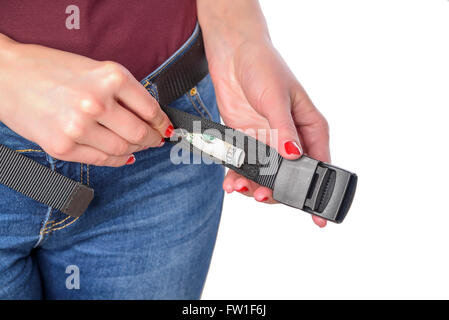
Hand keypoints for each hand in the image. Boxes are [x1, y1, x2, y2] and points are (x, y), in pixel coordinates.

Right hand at [0, 35, 172, 166]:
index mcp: (110, 77)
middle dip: (154, 139)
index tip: (167, 127)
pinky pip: (103, 160)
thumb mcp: (95, 69)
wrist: (6, 76)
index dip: (163, 122)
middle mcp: (97, 102)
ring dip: (137, 151)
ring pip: (124, 150)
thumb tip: (151, 117)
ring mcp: (79, 127)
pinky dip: (118, 159)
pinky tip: (123, 155)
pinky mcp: (64, 147)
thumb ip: (124, 92)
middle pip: (141, 134)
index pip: (151, 109)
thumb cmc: (51, 69)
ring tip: (138, 147)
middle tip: (157, 140)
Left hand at [206, 39, 329, 226]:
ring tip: (238, 187)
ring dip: (253, 187)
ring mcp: (267, 142)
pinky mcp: (246, 142)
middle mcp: (290, 138)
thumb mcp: (276, 97)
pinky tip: (230, 182)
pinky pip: (244, 166)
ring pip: (266, 176)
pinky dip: (238, 176)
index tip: (315, 215)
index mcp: (309, 127)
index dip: (318, 189)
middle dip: (278, 191)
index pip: (319, 163)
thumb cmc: (263, 66)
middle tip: (262, 196)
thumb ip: (284, 129)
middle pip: (290, 176)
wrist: (232, 54)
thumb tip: (293, 156)